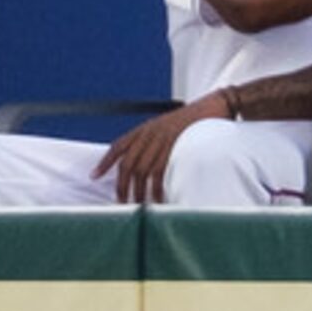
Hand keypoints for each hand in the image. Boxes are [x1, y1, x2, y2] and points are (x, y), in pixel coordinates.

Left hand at [93, 98, 217, 202]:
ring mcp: (162, 139)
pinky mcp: (175, 146)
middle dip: (121, 185)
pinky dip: (156, 189)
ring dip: (138, 191)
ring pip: (141, 170)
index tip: (95, 176)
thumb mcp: (169, 125)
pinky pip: (159, 172)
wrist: (216, 105)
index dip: (105, 162)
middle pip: (127, 163)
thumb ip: (154, 139)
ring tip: (138, 205)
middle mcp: (150, 132)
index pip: (119, 145)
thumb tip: (145, 160)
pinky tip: (157, 199)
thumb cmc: (195, 118)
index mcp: (147, 127)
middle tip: (121, 201)